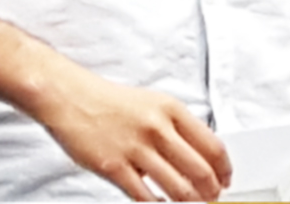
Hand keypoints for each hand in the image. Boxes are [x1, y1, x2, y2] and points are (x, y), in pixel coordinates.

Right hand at [33, 62, 230, 200]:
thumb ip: (175, 128)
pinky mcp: (114, 166)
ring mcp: (135, 148)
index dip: (225, 171)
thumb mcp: (149, 103)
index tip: (225, 181)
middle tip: (209, 199)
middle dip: (211, 194)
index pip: (213, 147)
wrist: (64, 95)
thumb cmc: (104, 100)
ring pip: (180, 190)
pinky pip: (146, 198)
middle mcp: (156, 127)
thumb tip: (199, 158)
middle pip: (202, 173)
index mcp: (169, 109)